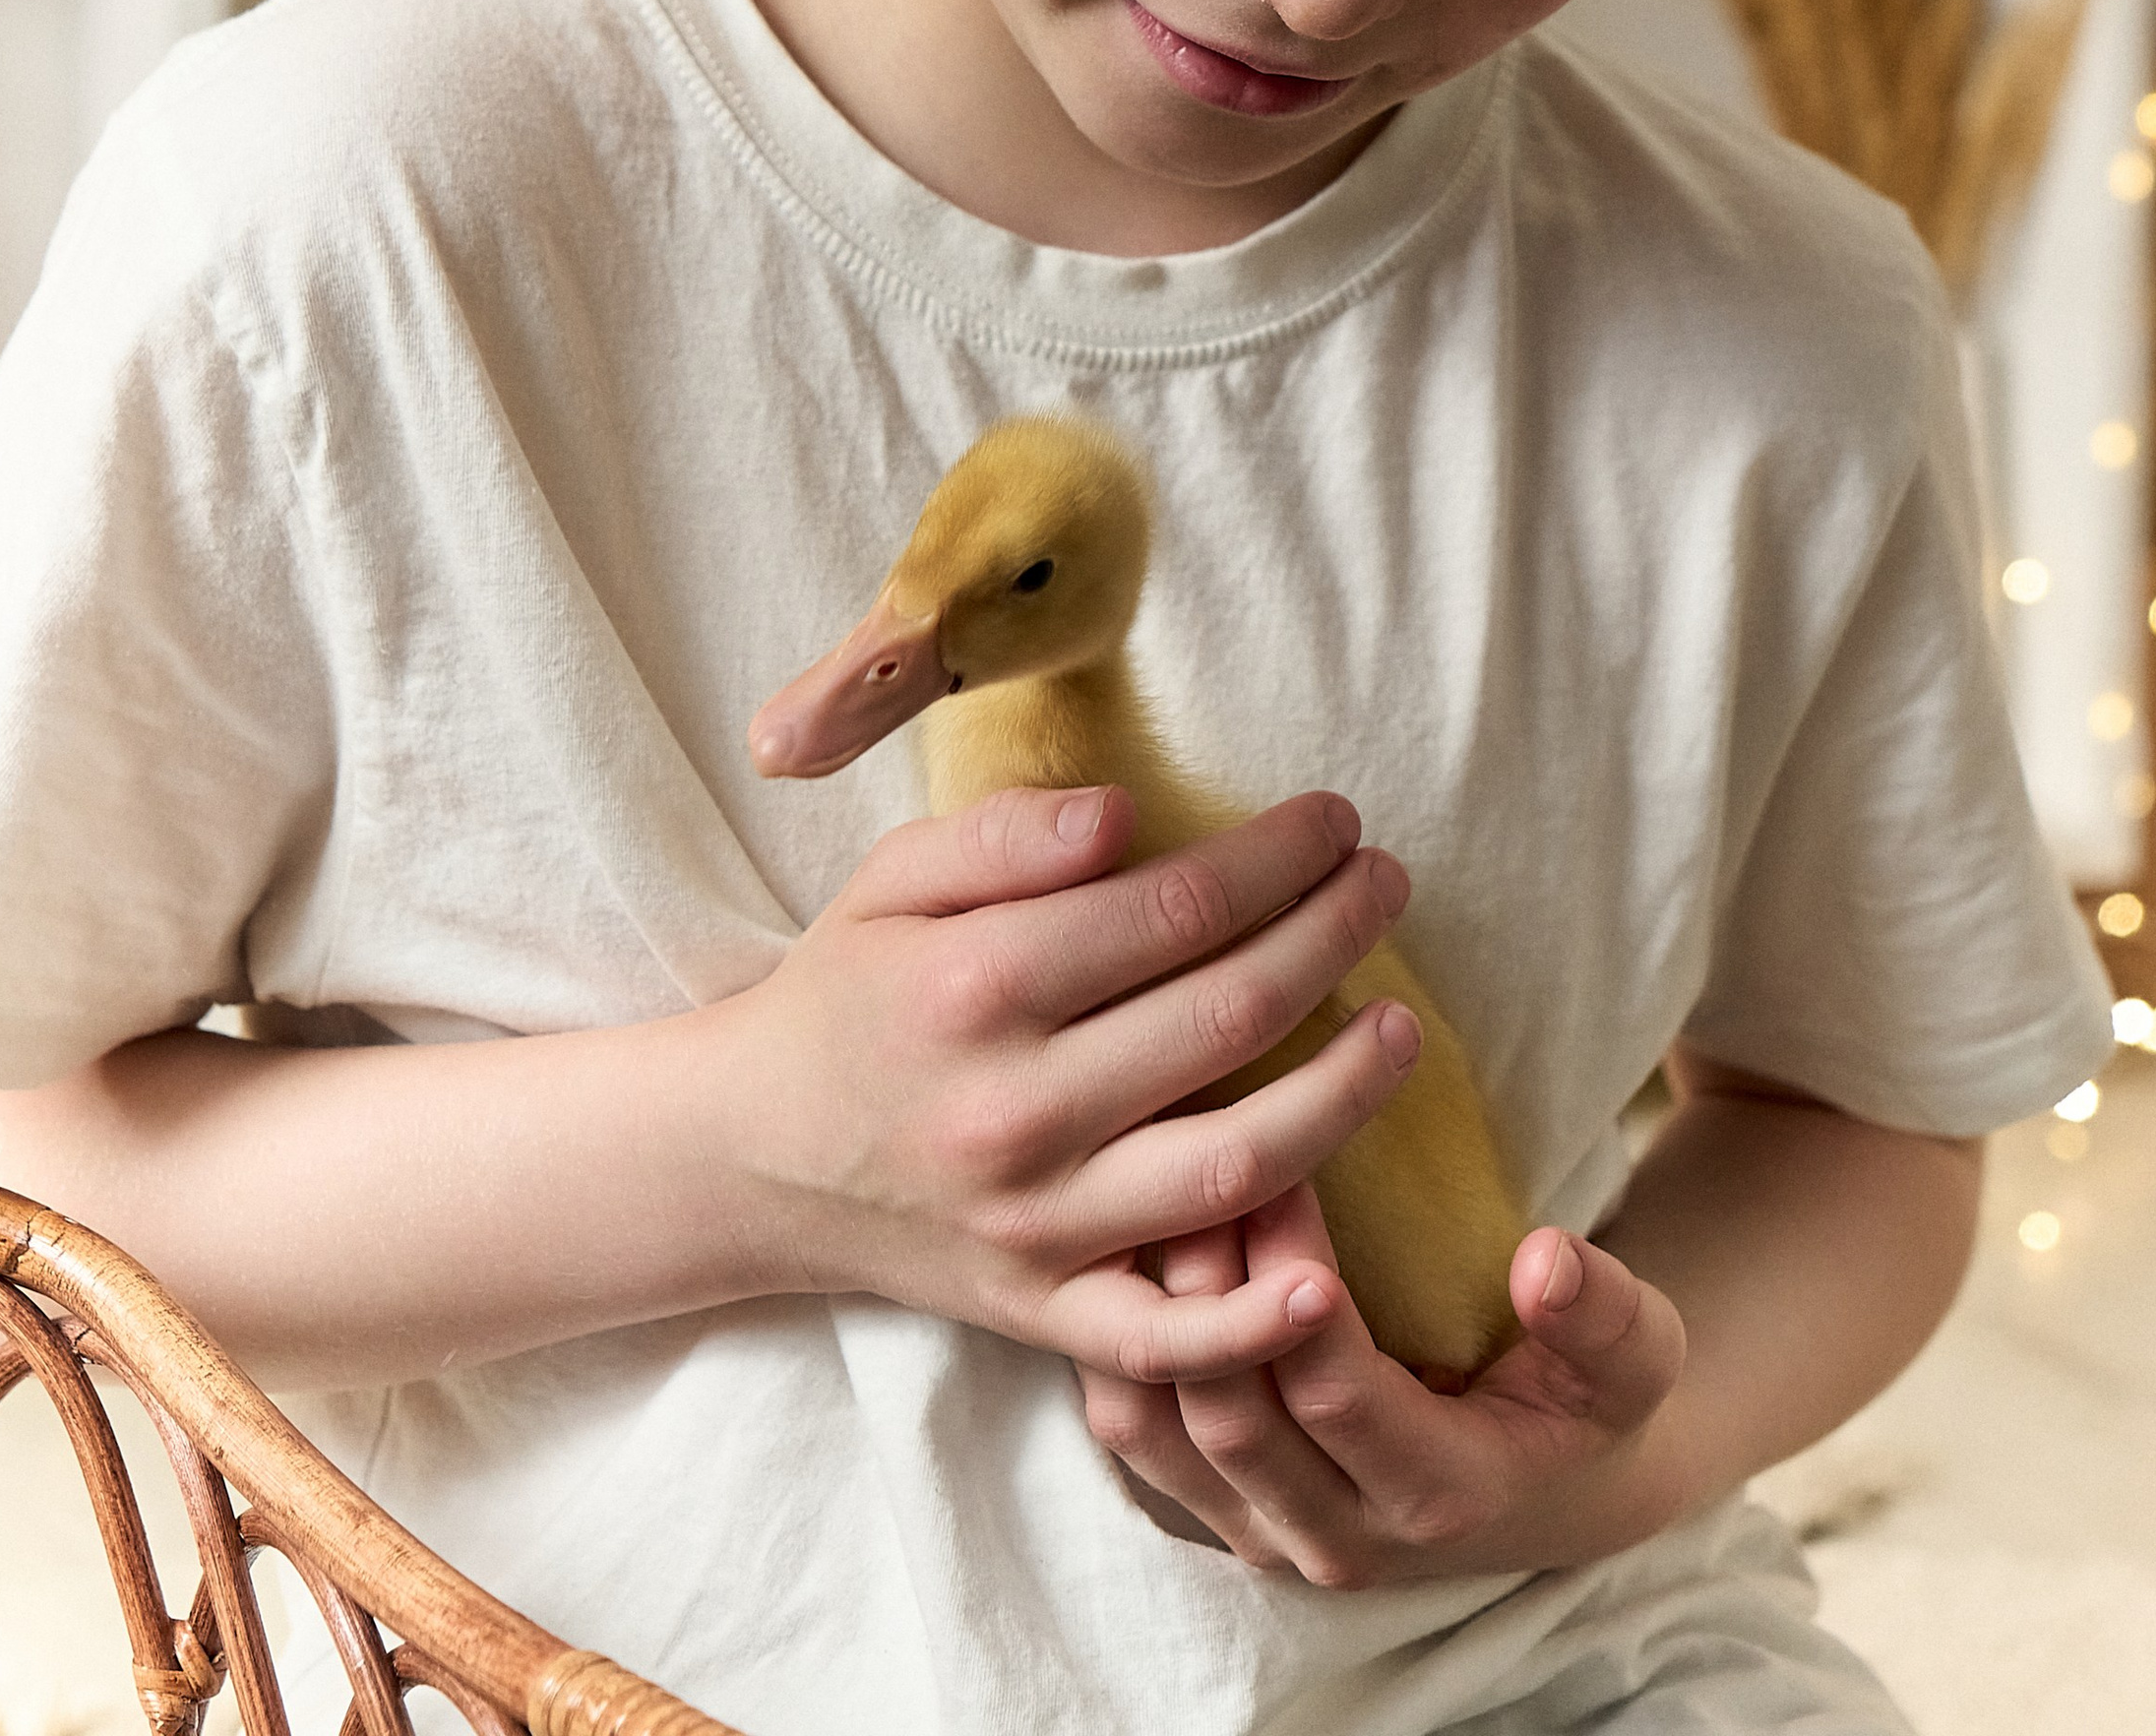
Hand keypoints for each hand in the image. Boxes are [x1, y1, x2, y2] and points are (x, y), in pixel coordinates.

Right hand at [711, 783, 1421, 1386]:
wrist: (751, 1153)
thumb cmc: (850, 991)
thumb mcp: (897, 877)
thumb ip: (1010, 834)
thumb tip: (1130, 816)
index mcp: (981, 985)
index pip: (1178, 907)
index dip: (1279, 857)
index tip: (1337, 819)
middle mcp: (1014, 1108)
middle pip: (1225, 1018)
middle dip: (1331, 937)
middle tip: (1388, 883)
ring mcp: (1034, 1223)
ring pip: (1228, 1167)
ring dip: (1341, 1096)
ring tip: (1404, 1028)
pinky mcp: (1039, 1310)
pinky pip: (1159, 1340)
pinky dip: (1248, 1327)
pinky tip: (1329, 1282)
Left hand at [1077, 1188, 1689, 1585]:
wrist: (1546, 1482)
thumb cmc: (1587, 1398)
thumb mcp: (1635, 1358)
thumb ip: (1605, 1314)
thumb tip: (1548, 1261)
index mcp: (1436, 1497)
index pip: (1333, 1395)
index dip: (1295, 1283)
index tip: (1283, 1164)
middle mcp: (1333, 1537)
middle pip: (1228, 1412)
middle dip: (1205, 1278)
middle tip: (1195, 1149)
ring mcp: (1262, 1530)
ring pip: (1156, 1431)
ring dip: (1144, 1307)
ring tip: (1150, 1180)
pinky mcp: (1213, 1508)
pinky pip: (1130, 1437)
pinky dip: (1114, 1341)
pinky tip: (1124, 1240)